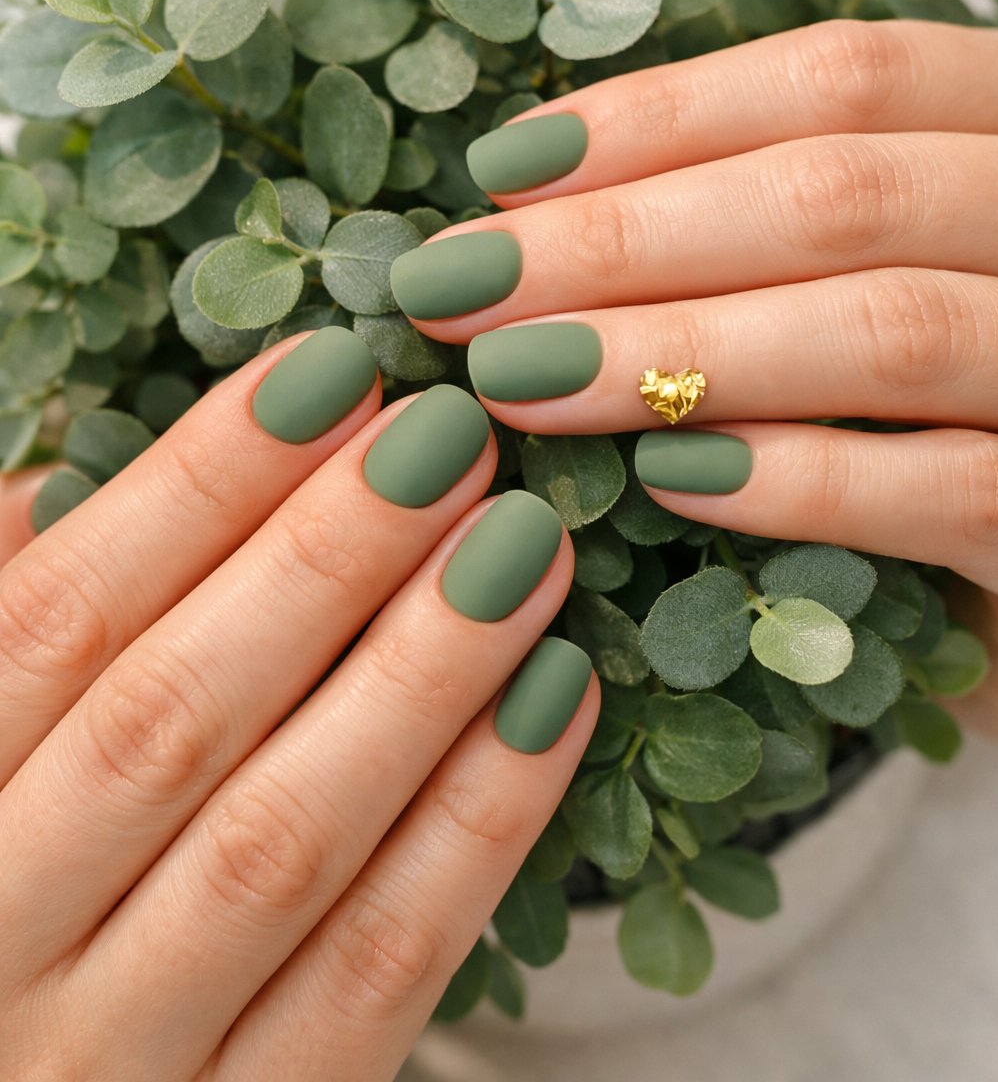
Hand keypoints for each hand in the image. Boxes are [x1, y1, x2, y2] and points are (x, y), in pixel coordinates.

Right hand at [0, 330, 596, 1079]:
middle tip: (448, 434)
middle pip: (171, 719)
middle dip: (319, 560)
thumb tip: (59, 481)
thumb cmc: (12, 905)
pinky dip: (476, 826)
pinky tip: (554, 695)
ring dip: (421, 674)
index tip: (329, 372)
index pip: (57, 620)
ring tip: (524, 540)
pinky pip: (378, 973)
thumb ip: (5, 640)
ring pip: (284, 843)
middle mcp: (1, 940)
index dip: (195, 484)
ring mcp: (124, 1057)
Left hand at [390, 18, 997, 737]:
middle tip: (458, 286)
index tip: (502, 168)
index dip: (661, 116)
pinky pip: (959, 491)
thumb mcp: (875, 283)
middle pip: (845, 193)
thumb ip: (767, 229)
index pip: (847, 78)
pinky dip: (804, 481)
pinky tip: (666, 477)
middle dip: (626, 236)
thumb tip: (536, 206)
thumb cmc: (949, 418)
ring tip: (515, 376)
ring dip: (679, 352)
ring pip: (895, 330)